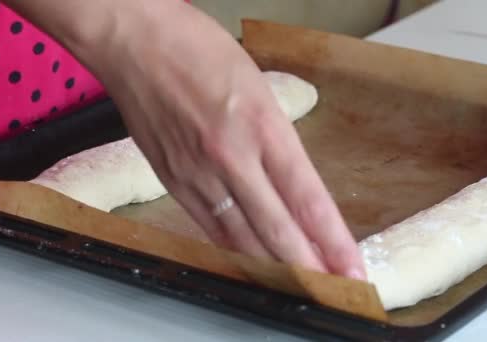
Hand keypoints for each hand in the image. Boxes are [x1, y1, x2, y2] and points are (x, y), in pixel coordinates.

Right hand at [4, 0, 365, 278]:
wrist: (135, 42)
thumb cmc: (197, 50)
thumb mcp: (258, 87)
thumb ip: (275, 139)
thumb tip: (293, 184)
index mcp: (262, 123)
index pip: (307, 196)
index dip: (333, 239)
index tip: (352, 266)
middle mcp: (231, 155)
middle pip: (277, 228)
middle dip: (311, 267)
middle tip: (336, 289)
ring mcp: (197, 172)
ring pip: (242, 237)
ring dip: (275, 267)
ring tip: (302, 284)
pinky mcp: (171, 180)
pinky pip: (210, 227)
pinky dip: (236, 250)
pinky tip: (255, 263)